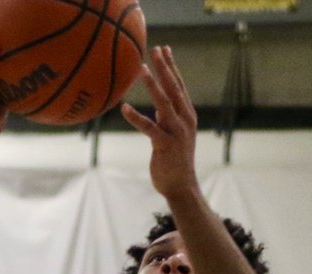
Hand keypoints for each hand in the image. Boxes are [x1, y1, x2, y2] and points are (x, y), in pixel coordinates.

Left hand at [120, 46, 199, 202]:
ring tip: (141, 69)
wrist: (182, 187)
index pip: (179, 86)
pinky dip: (136, 118)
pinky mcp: (165, 145)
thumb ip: (168, 119)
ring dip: (152, 85)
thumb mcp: (175, 135)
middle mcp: (184, 121)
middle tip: (155, 49)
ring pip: (164, 104)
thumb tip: (159, 106)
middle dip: (165, 68)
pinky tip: (124, 108)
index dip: (172, 67)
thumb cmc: (175, 161)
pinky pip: (149, 128)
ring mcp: (176, 133)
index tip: (164, 49)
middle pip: (174, 89)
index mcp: (187, 116)